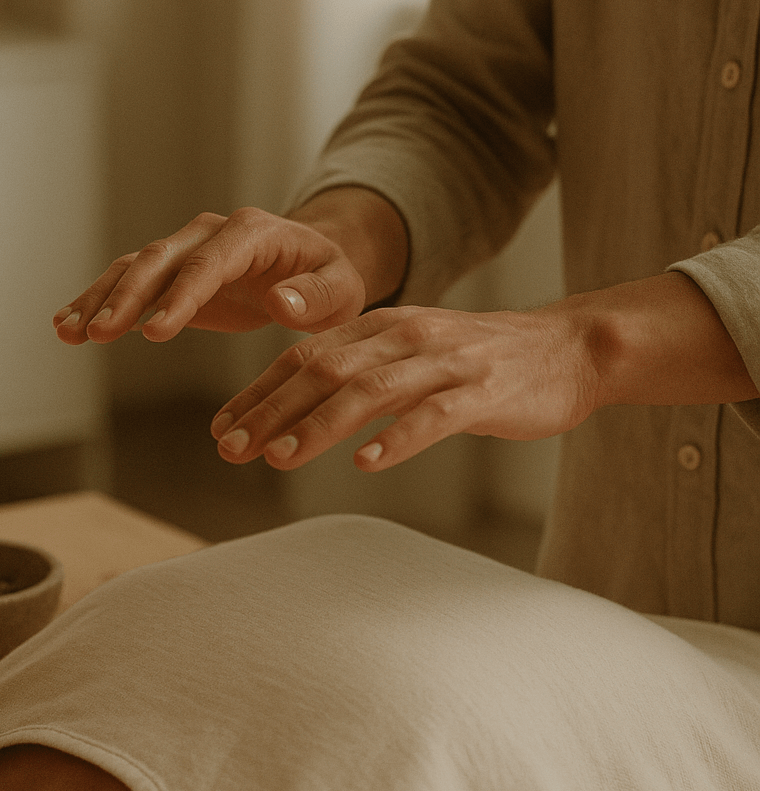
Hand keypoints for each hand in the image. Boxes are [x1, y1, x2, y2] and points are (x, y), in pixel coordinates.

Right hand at [52, 208, 368, 343]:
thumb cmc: (331, 277)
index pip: (210, 262)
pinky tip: (70, 326)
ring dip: (100, 298)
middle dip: (126, 296)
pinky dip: (100, 302)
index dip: (181, 295)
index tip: (157, 332)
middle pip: (160, 260)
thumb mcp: (341, 288)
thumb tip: (280, 303)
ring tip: (69, 331)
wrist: (314, 265)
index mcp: (252, 232)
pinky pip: (130, 283)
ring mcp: (186, 250)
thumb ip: (314, 296)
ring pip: (135, 268)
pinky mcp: (171, 273)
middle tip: (98, 333)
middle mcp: (211, 233)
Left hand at [210, 302, 598, 470]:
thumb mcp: (414, 355)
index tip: (221, 427)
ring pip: (368, 391)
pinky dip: (397, 438)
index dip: (259, 392)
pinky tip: (367, 463)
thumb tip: (302, 409)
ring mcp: (444, 363)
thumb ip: (364, 374)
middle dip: (270, 411)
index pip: (306, 357)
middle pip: (324, 372)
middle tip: (230, 448)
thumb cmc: (485, 362)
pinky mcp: (482, 392)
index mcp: (383, 326)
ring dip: (318, 426)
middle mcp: (406, 337)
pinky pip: (433, 416)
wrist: (570, 348)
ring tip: (279, 458)